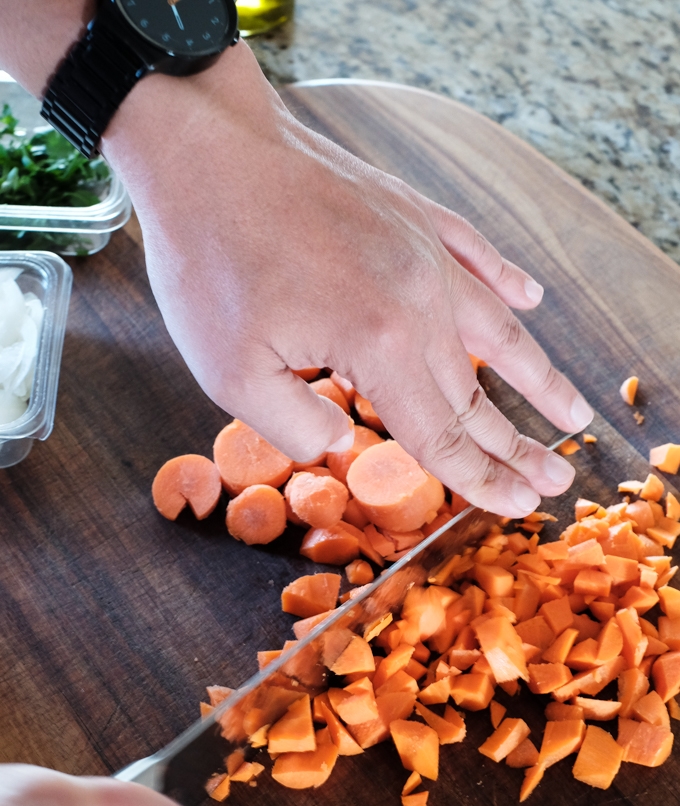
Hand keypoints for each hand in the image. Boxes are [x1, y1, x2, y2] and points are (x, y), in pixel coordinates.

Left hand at [103, 43, 591, 517]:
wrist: (207, 150)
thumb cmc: (210, 264)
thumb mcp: (232, 375)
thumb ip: (298, 427)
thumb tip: (343, 443)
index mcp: (380, 346)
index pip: (442, 434)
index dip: (483, 479)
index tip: (519, 505)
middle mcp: (420, 299)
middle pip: (477, 393)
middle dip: (520, 446)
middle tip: (559, 479)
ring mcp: (422, 251)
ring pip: (496, 327)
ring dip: (536, 376)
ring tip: (573, 410)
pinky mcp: (412, 214)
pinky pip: (476, 255)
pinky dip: (506, 282)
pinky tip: (531, 298)